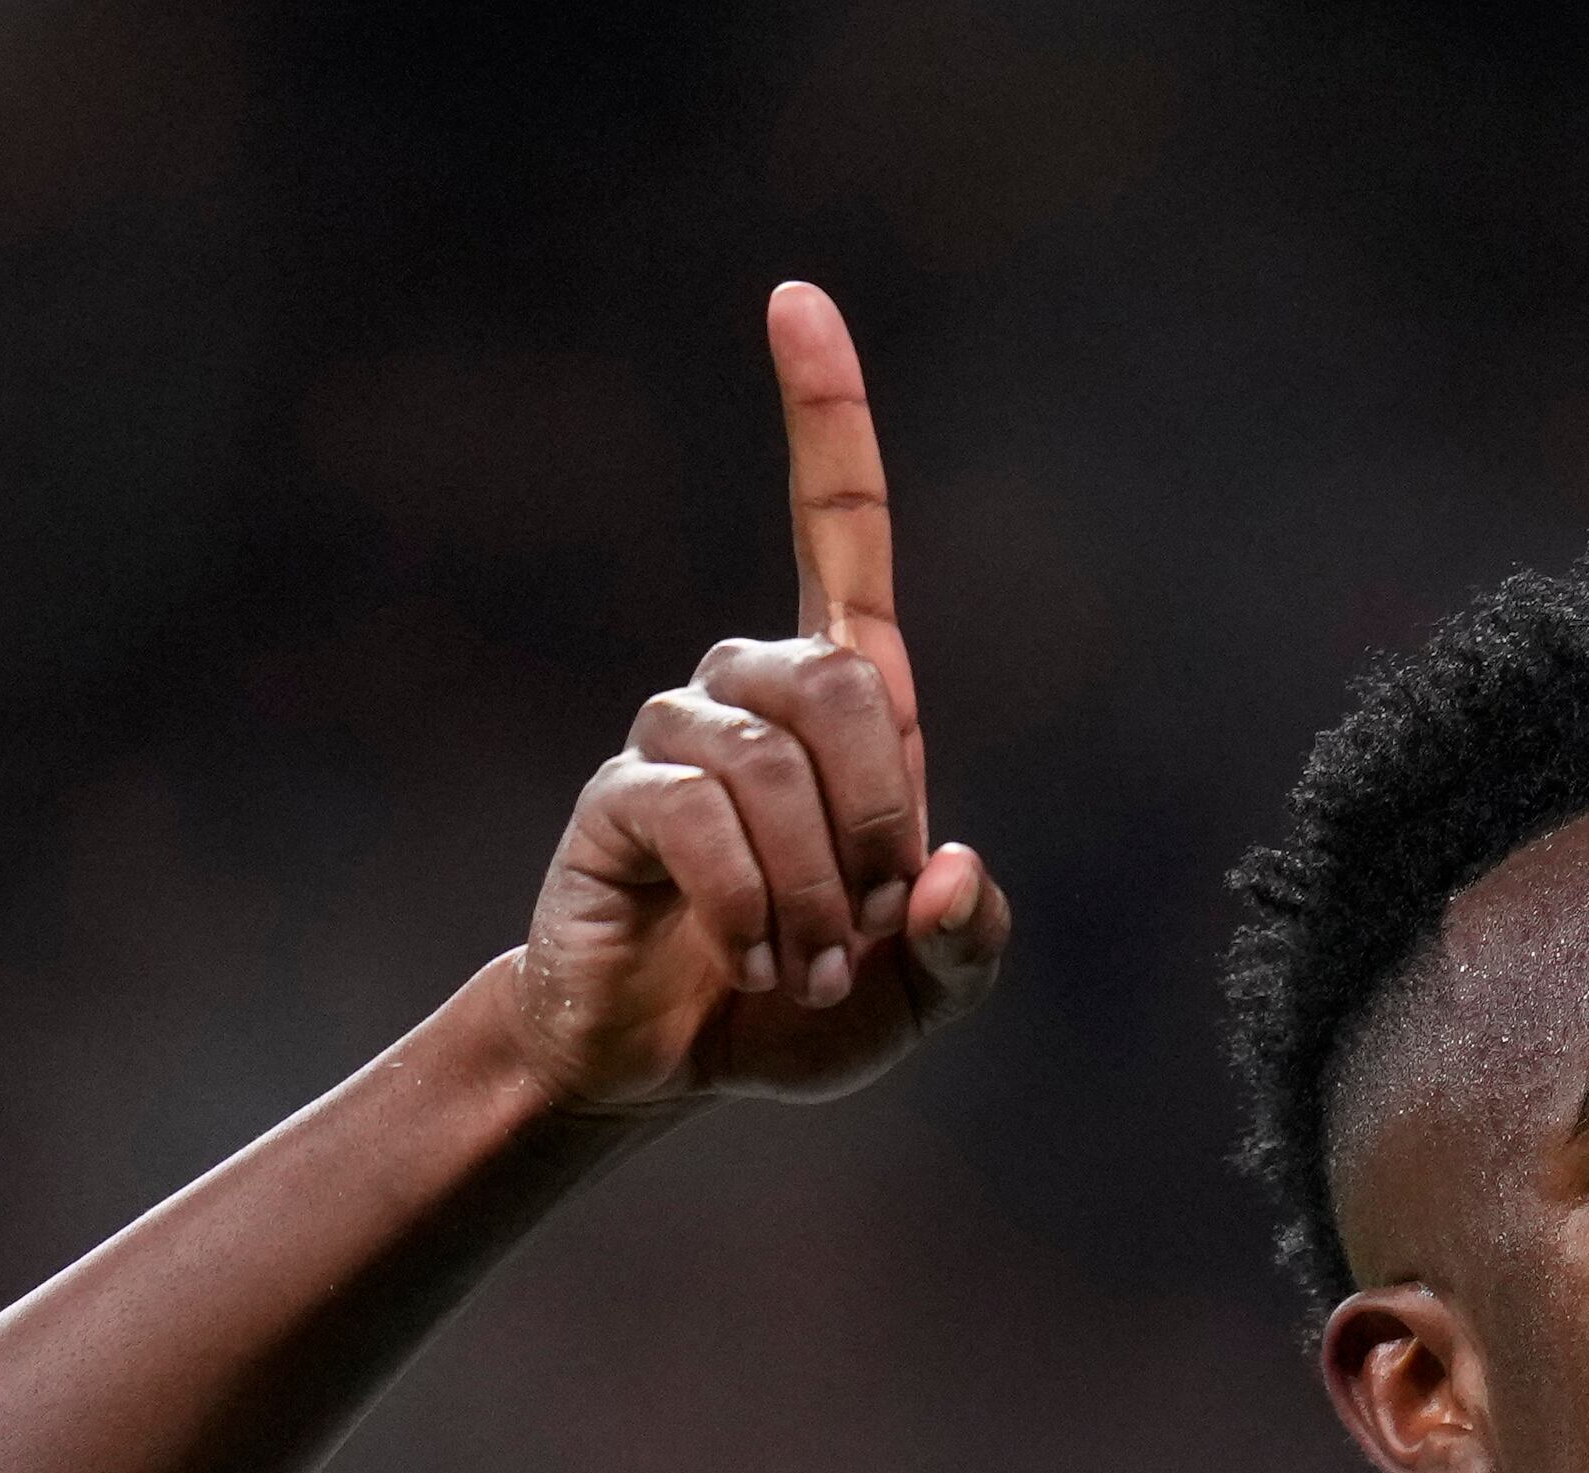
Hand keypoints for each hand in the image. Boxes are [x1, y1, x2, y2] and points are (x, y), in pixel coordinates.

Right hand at [497, 281, 1016, 1109]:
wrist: (674, 1057)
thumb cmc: (800, 1001)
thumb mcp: (919, 991)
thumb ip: (967, 944)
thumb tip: (952, 874)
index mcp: (844, 705)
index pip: (837, 531)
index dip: (823, 418)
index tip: (795, 298)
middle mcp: (752, 692)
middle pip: (840, 682)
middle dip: (877, 819)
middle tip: (867, 926)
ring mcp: (677, 734)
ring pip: (772, 763)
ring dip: (814, 891)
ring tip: (801, 968)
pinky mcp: (621, 795)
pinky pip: (703, 813)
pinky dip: (751, 904)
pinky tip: (749, 958)